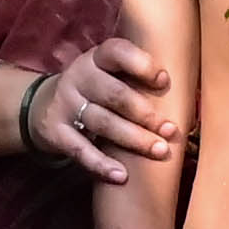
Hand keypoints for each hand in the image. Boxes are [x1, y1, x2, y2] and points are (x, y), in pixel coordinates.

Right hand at [31, 36, 180, 185]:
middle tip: (171, 130)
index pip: (116, 52)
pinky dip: (101, 164)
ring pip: (102, 122)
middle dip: (146, 113)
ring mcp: (66, 104)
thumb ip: (136, 78)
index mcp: (97, 59)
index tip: (164, 81)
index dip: (141, 65)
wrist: (42, 108)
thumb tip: (187, 95)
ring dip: (133, 139)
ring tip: (159, 151)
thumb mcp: (108, 73)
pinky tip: (121, 175)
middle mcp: (80, 78)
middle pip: (114, 94)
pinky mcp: (56, 131)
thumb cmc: (95, 91)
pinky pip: (79, 149)